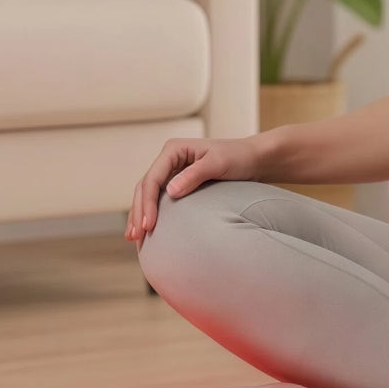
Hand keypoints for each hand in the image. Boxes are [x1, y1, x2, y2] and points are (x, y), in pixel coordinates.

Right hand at [125, 135, 261, 244]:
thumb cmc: (238, 158)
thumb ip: (194, 175)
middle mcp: (169, 158)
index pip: (153, 178)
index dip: (147, 203)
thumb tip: (170, 191)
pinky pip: (158, 198)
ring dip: (139, 214)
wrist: (254, 159)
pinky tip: (147, 230)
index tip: (149, 226)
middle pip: (145, 187)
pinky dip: (150, 213)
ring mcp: (172, 170)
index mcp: (174, 149)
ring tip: (134, 238)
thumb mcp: (218, 164)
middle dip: (138, 212)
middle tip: (135, 237)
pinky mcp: (178, 182)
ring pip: (147, 194)